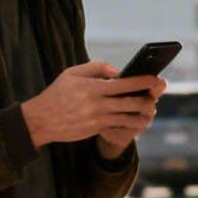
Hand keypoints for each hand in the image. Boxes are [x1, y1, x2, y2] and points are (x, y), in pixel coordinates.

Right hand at [22, 61, 164, 147]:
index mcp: (93, 87)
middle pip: (131, 103)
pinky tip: (138, 123)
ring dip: (143, 115)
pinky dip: (131, 125)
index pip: (124, 83)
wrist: (41, 120)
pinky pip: (119, 128)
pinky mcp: (95, 130)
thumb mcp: (72, 73)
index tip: (156, 79)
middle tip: (156, 97)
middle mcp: (97, 104)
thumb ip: (96, 67)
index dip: (143, 82)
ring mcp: (97, 119)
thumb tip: (117, 71)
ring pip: (128, 118)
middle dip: (148, 100)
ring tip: (150, 111)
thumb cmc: (57, 94)